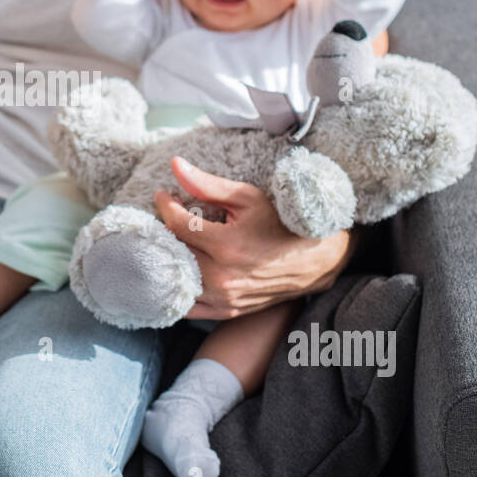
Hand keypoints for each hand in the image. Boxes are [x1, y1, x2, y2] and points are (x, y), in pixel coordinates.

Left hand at [155, 156, 354, 318]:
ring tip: (168, 243)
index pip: (177, 224)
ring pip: (175, 282)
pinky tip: (175, 272)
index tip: (164, 196)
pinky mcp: (226, 312)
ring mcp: (223, 299)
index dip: (165, 206)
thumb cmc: (280, 223)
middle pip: (172, 254)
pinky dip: (175, 291)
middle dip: (162, 232)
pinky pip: (187, 308)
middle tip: (164, 218)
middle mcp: (222, 277)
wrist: (314, 260)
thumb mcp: (248, 197)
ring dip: (166, 261)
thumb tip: (175, 165)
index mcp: (226, 246)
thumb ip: (207, 184)